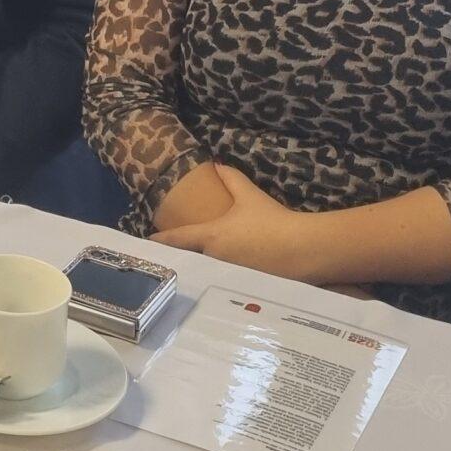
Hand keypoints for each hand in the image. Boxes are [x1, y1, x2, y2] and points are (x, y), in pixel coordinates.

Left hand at [151, 163, 326, 284]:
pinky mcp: (242, 286)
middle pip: (188, 259)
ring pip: (205, 271)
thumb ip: (230, 178)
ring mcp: (227, 276)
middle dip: (181, 256)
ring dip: (199, 267)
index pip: (178, 239)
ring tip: (195, 261)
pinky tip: (221, 275)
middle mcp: (214, 259)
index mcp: (212, 237)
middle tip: (175, 250)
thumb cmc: (272, 220)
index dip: (161, 240)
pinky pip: (223, 281)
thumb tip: (216, 164)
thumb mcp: (249, 195)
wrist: (302, 248)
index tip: (148, 241)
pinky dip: (218, 277)